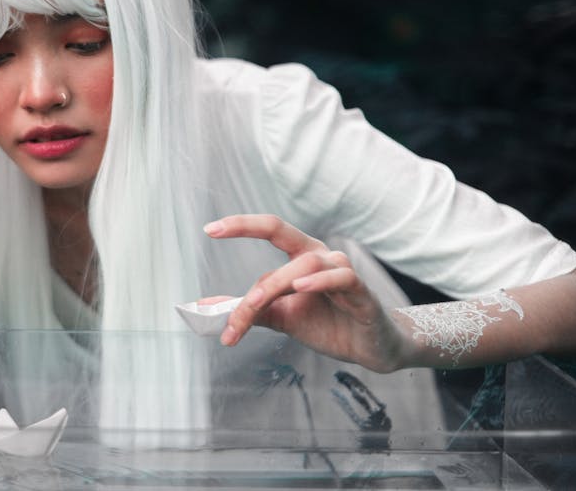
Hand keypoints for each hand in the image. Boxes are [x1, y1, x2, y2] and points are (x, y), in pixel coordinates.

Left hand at [204, 214, 409, 372]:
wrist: (370, 349)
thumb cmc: (327, 324)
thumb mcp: (281, 317)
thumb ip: (249, 309)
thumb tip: (205, 307)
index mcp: (301, 255)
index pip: (271, 228)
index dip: (241, 224)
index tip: (209, 229)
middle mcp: (321, 255)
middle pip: (284, 242)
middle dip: (257, 278)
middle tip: (239, 307)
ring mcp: (343, 271)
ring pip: (306, 264)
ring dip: (276, 284)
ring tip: (255, 305)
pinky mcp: (361, 293)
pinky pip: (341, 277)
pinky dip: (320, 280)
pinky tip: (300, 287)